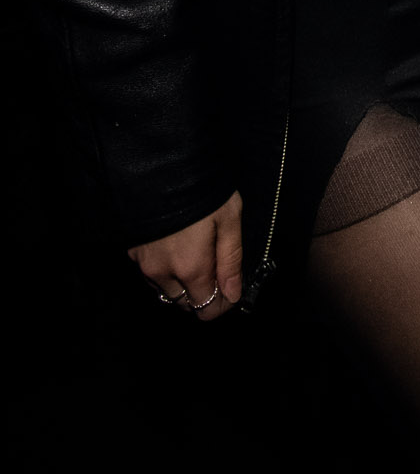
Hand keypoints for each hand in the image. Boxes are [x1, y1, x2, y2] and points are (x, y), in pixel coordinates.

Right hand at [129, 193, 243, 320]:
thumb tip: (233, 294)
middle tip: (216, 269)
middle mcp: (163, 273)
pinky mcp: (132, 252)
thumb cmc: (202, 189)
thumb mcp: (229, 219)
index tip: (231, 291)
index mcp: (190, 269)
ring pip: (166, 291)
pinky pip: (151, 275)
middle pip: (184, 304)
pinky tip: (177, 248)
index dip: (222, 304)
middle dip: (202, 294)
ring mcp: (144, 264)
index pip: (205, 309)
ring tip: (198, 255)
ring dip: (182, 284)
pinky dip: (166, 271)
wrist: (160, 164)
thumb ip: (230, 260)